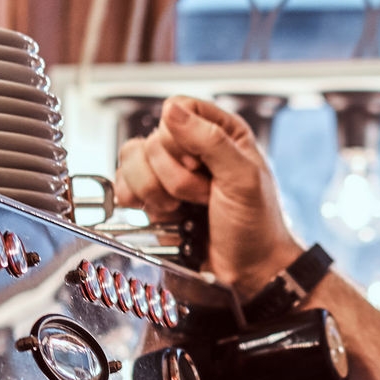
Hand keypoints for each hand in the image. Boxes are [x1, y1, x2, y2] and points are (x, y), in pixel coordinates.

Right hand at [114, 97, 302, 295]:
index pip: (178, 109)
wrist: (247, 269)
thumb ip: (210, 141)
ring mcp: (168, 172)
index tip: (200, 165)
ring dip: (157, 191)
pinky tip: (165, 214)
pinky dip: (138, 201)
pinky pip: (123, 183)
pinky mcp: (152, 196)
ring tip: (183, 208)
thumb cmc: (256, 225)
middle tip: (203, 196)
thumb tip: (171, 111)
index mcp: (220, 131)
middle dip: (176, 177)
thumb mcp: (243, 178)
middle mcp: (192, 147)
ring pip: (132, 160)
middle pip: (153, 140)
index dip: (181, 139)